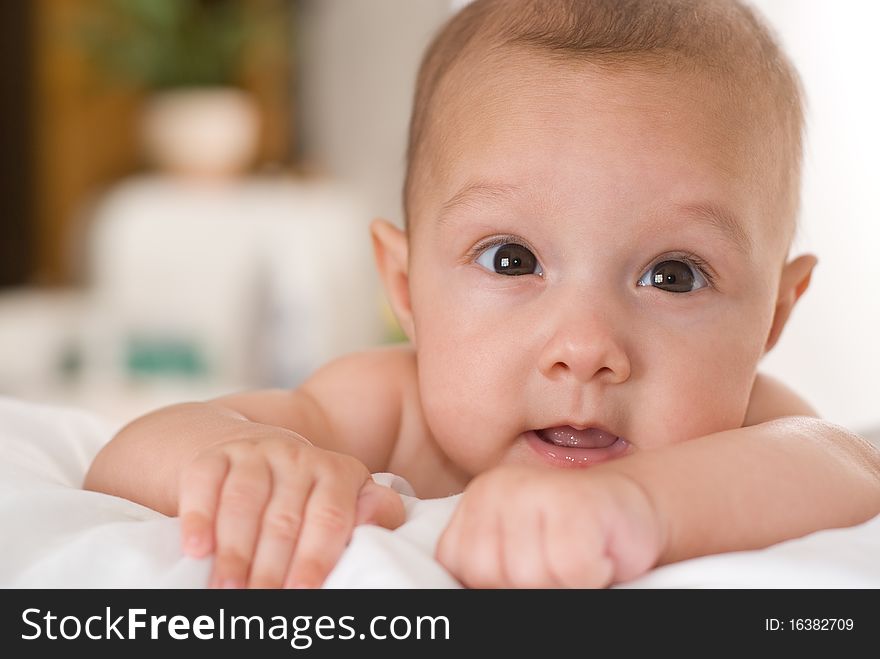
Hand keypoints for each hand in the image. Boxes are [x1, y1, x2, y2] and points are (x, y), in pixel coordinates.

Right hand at [178, 430, 404, 587]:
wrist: (257, 452)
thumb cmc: (310, 495)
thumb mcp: (350, 498)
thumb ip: (374, 511)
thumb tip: (374, 522)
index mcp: (337, 472)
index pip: (329, 517)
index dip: (315, 557)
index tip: (303, 591)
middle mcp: (297, 456)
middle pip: (283, 517)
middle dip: (270, 566)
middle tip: (259, 602)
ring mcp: (254, 452)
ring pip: (243, 501)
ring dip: (233, 550)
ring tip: (226, 588)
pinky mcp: (215, 456)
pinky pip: (204, 482)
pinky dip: (198, 517)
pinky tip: (196, 549)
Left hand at [435, 465, 662, 587]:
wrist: (630, 507)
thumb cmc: (572, 538)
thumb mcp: (513, 553)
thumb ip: (489, 571)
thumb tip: (478, 594)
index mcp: (477, 501)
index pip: (461, 569)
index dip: (494, 587)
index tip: (526, 572)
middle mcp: (498, 487)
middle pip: (491, 576)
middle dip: (528, 585)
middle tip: (556, 564)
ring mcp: (534, 489)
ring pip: (528, 577)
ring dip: (562, 582)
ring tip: (576, 557)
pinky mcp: (576, 503)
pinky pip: (571, 570)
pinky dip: (592, 575)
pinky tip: (597, 553)